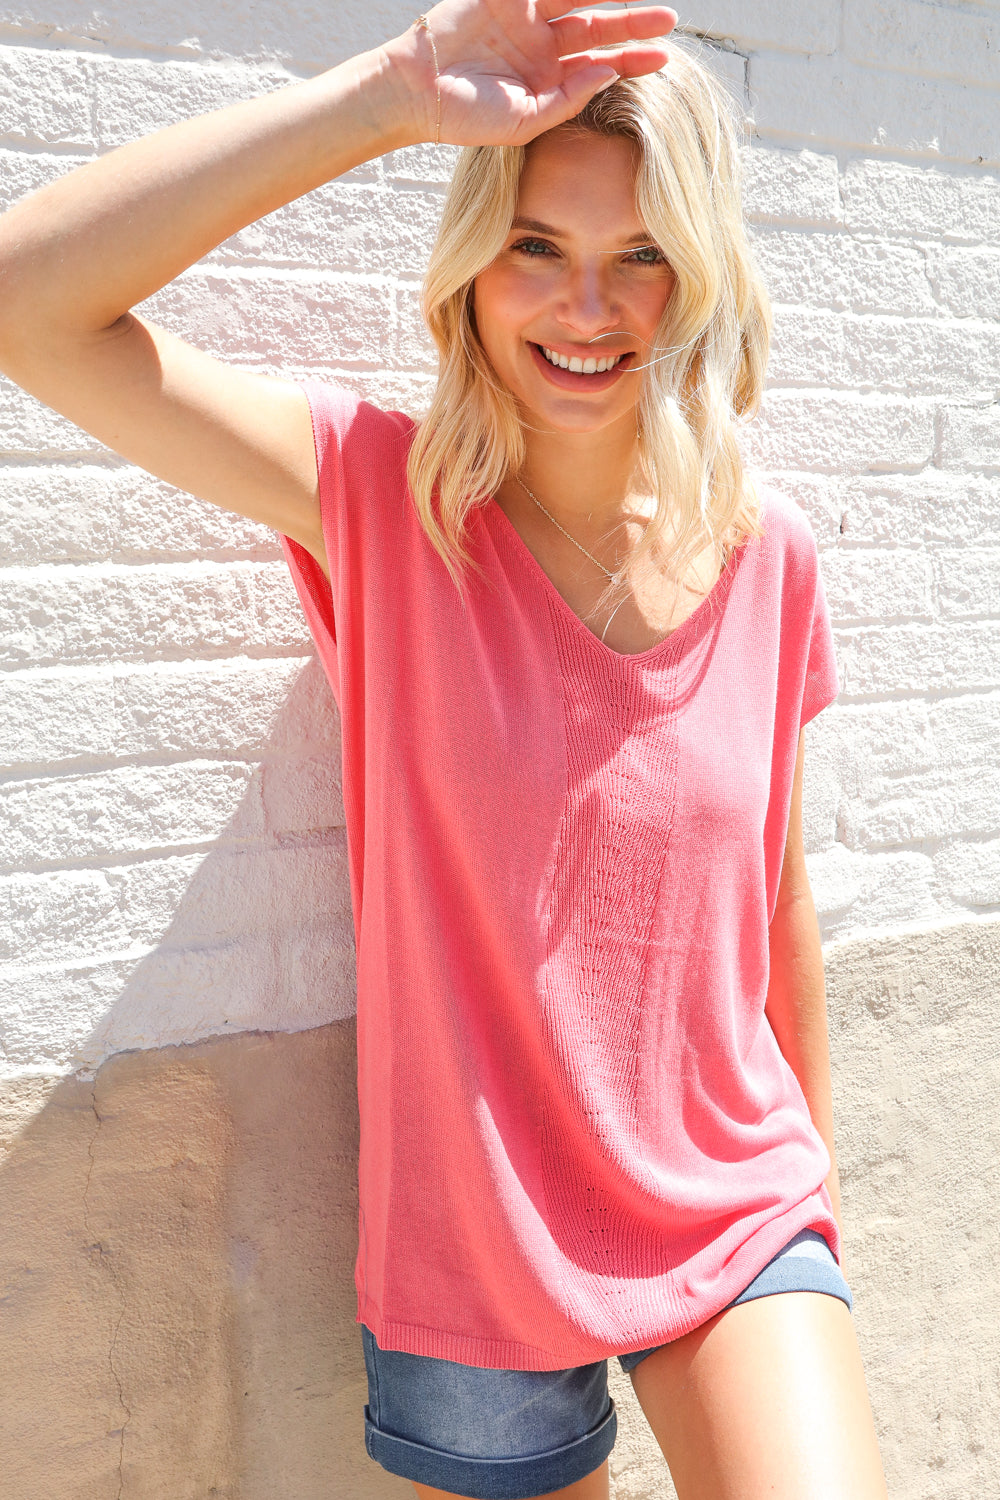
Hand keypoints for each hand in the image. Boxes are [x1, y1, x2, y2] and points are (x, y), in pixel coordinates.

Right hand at [387, 0, 676, 147]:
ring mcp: (523, 16)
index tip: (665, 58)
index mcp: (549, 78)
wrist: (415, 92)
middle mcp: (542, 45)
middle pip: (598, 26)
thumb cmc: (466, 117)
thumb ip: (568, 98)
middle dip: (633, 22)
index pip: (600, 65)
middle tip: (670, 18)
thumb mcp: (526, 120)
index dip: (633, 60)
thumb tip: (609, 71)